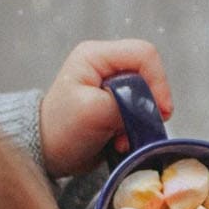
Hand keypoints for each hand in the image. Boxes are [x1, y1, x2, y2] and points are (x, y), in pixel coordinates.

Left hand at [39, 40, 173, 176]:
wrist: (47, 154)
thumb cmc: (61, 130)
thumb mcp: (93, 111)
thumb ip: (126, 103)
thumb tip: (151, 108)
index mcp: (96, 55)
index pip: (144, 54)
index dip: (158, 81)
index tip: (161, 110)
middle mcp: (105, 65)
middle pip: (148, 75)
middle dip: (148, 105)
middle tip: (138, 127)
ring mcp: (112, 84)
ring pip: (147, 96)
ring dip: (141, 120)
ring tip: (122, 138)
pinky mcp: (117, 103)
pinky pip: (140, 111)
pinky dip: (136, 128)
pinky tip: (120, 141)